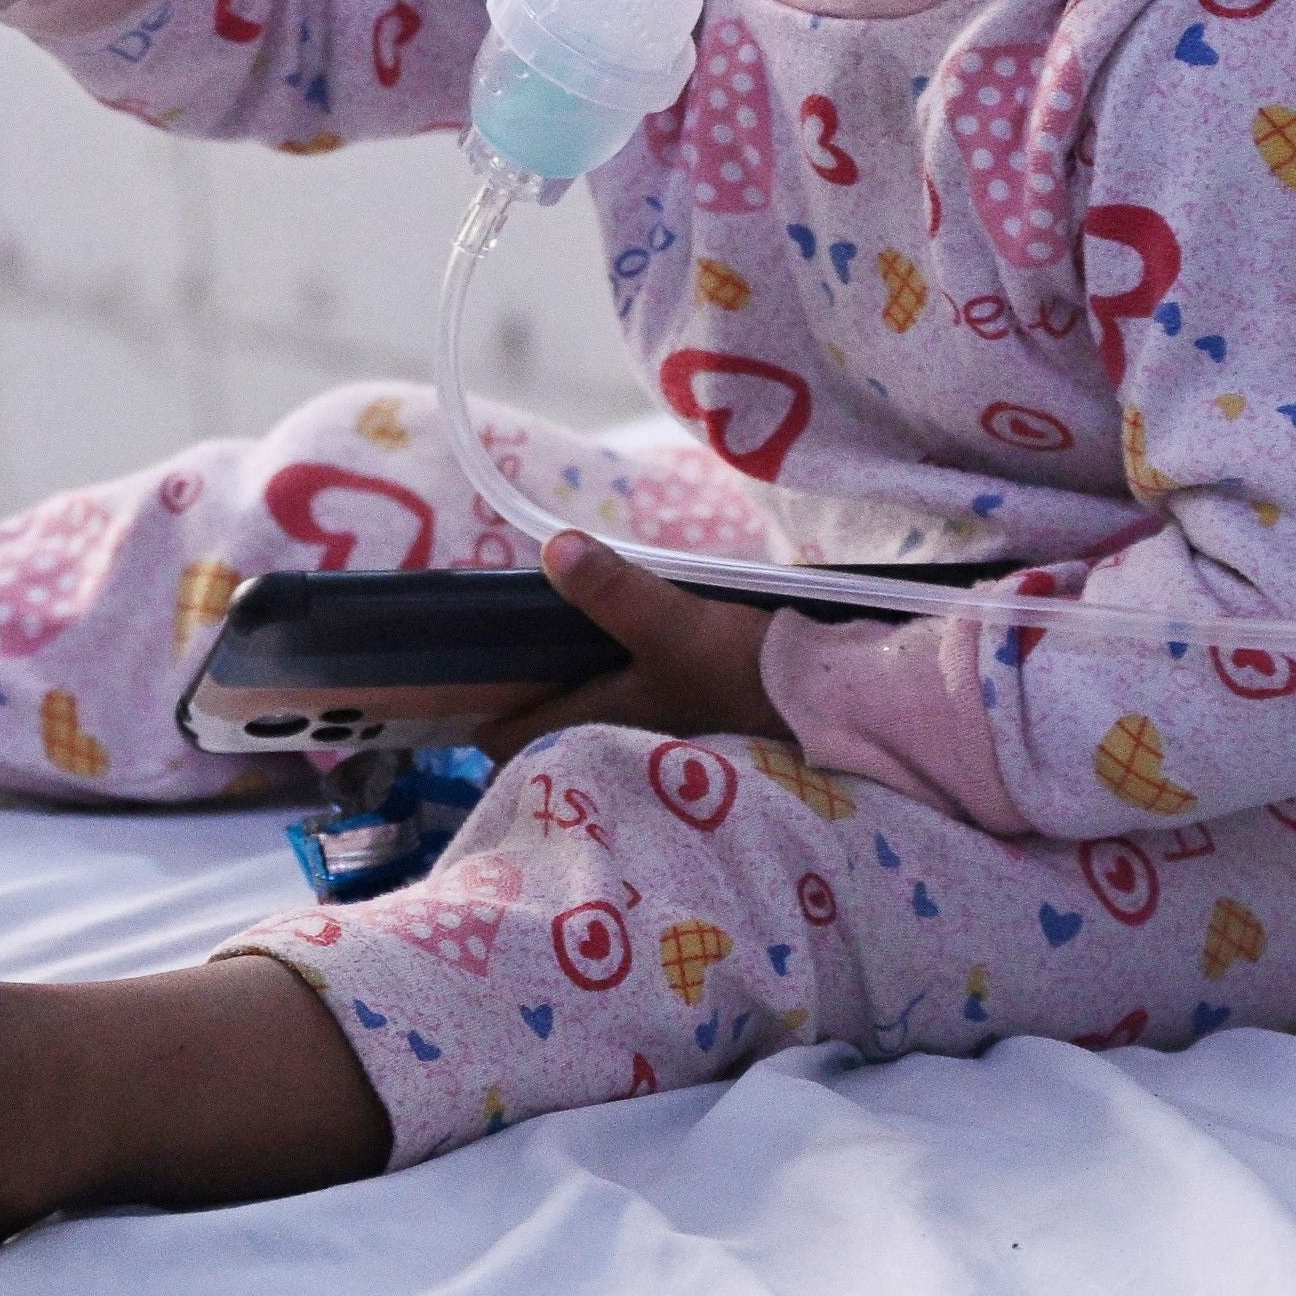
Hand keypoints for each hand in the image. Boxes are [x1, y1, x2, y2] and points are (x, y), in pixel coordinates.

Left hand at [478, 532, 783, 757]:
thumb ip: (614, 592)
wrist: (830, 702)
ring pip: (592, 729)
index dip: (484, 719)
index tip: (466, 687)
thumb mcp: (675, 623)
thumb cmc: (742, 672)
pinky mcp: (693, 734)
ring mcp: (658, 745)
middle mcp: (620, 747)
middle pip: (551, 739)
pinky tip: (626, 664)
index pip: (514, 743)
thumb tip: (552, 548)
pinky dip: (618, 700)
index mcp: (601, 727)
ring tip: (564, 656)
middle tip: (513, 662)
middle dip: (530, 711)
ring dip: (576, 702)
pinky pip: (632, 721)